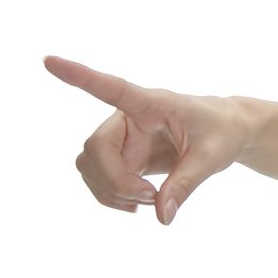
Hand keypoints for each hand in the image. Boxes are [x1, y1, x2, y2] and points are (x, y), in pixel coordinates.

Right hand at [43, 56, 249, 224]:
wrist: (228, 133)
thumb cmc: (223, 132)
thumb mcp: (212, 157)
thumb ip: (186, 184)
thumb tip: (161, 216)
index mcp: (152, 104)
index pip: (112, 88)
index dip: (80, 77)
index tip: (49, 61)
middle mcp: (129, 117)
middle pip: (95, 149)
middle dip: (115, 181)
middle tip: (150, 199)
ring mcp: (123, 138)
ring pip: (91, 167)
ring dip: (112, 192)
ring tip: (151, 201)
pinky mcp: (124, 157)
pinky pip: (100, 180)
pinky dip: (113, 197)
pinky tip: (138, 204)